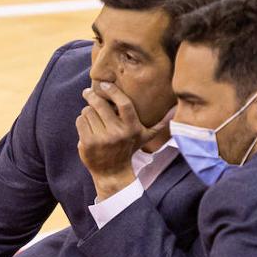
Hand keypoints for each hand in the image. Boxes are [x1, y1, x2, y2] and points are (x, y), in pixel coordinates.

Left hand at [76, 82, 170, 199]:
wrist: (113, 172)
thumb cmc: (129, 149)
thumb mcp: (145, 137)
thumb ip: (160, 123)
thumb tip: (176, 109)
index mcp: (132, 128)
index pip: (123, 103)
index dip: (113, 91)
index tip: (104, 84)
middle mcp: (117, 133)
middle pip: (100, 104)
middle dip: (92, 96)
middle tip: (88, 92)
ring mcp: (102, 138)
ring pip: (88, 111)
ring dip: (88, 111)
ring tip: (93, 117)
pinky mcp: (88, 143)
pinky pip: (80, 121)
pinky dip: (82, 121)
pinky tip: (88, 126)